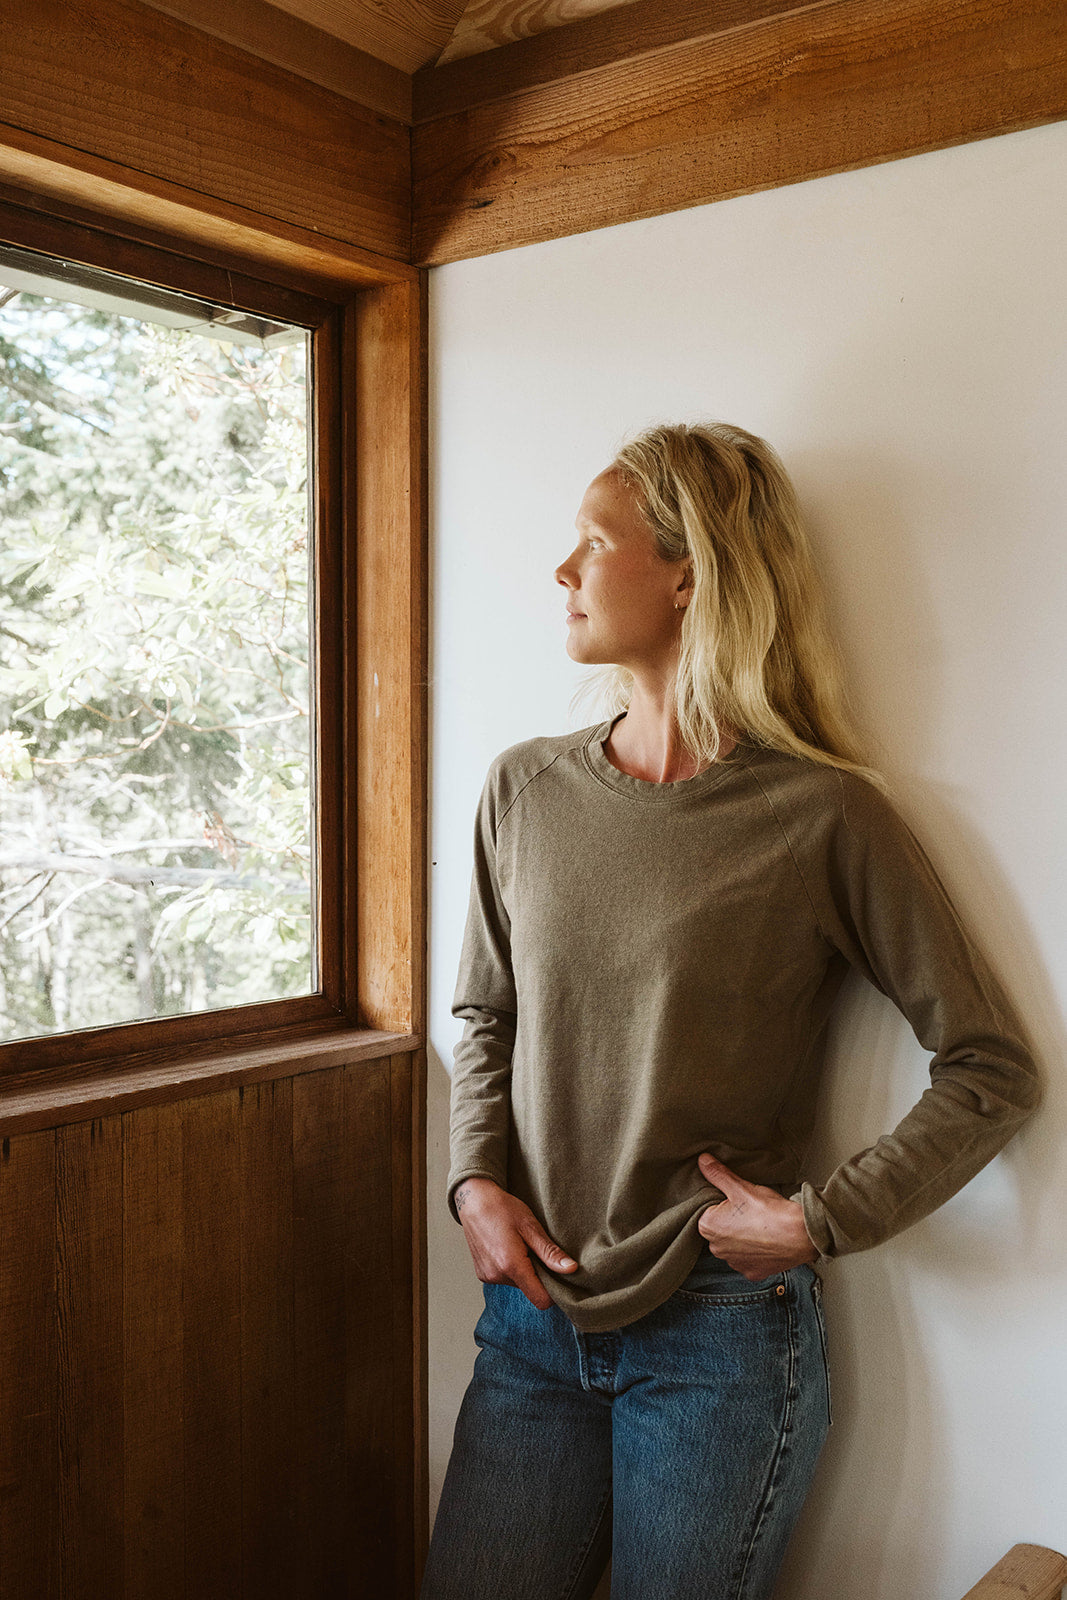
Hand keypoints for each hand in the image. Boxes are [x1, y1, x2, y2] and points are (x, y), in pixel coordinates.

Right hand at [454, 1178, 577, 1309]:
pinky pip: (505, 1279)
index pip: (540, 1299)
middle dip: (539, 1276)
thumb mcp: (531, 1226)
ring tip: (521, 1246)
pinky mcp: (482, 1274)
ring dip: (525, 1271)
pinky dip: (512, 1269)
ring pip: (518, 1285)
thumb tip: (571, 1269)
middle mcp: (497, 1275)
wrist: (474, 1200)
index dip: (554, 1292)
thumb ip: (550, 1252)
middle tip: (537, 1250)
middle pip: (530, 1290)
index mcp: (511, 1265)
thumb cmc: (503, 1208)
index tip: (559, 1276)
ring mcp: (487, 1276)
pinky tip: (509, 1248)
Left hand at [696, 1153, 817, 1281]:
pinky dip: (756, 1252)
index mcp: (708, 1227)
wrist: (800, 1235)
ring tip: (760, 1226)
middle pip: (720, 1230)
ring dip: (743, 1239)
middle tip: (751, 1212)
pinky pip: (749, 1260)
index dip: (724, 1204)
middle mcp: (716, 1250)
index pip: (709, 1212)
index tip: (739, 1201)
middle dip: (732, 1222)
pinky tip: (767, 1241)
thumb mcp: (741, 1187)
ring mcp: (735, 1264)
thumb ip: (718, 1174)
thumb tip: (702, 1160)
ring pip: (734, 1247)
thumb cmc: (768, 1210)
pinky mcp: (752, 1273)